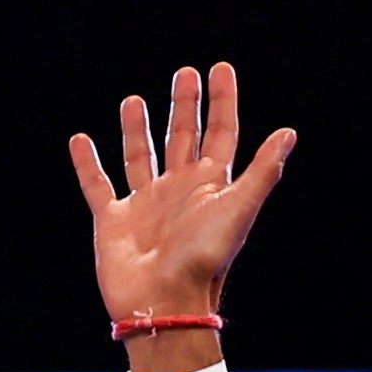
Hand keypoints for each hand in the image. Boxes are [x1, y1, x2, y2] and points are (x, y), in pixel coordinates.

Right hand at [71, 63, 296, 371]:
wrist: (164, 303)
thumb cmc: (204, 260)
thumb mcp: (237, 211)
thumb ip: (261, 172)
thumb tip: (290, 132)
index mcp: (209, 188)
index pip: (220, 134)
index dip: (222, 102)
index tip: (220, 68)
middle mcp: (179, 192)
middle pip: (183, 138)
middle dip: (185, 106)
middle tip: (185, 73)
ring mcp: (146, 206)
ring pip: (141, 157)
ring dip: (139, 129)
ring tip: (134, 100)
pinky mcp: (113, 221)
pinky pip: (98, 185)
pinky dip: (88, 164)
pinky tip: (81, 140)